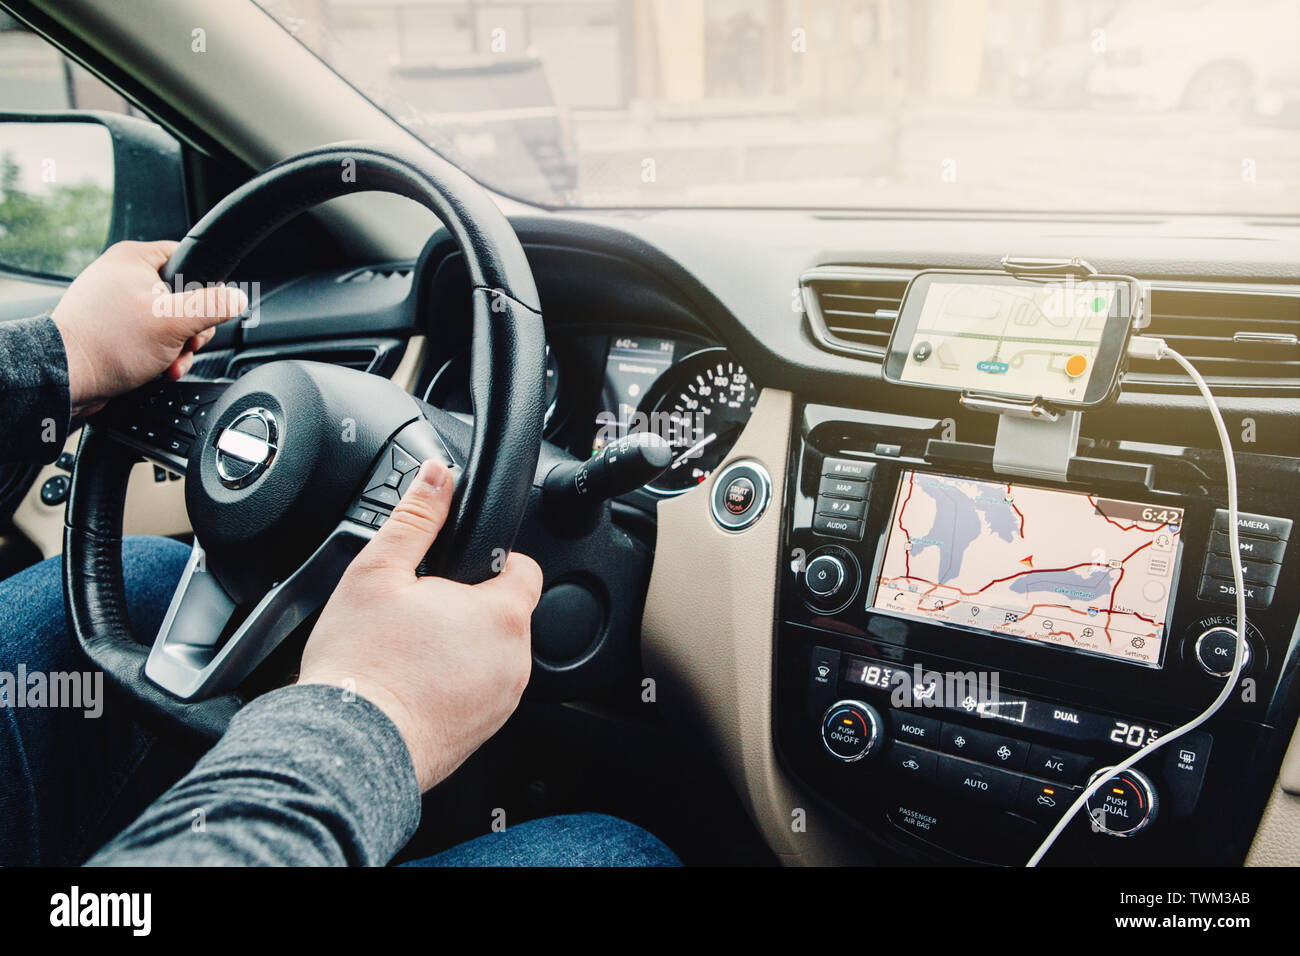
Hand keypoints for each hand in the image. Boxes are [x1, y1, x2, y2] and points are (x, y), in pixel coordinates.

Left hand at [51, 240, 247, 416]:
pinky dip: (160, 354)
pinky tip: (159, 368)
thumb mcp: (174, 322)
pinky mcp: (112, 327)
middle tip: (184, 343)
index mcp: (134, 258)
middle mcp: (122, 275)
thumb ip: (212, 306)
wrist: (66, 378)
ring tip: (169, 362)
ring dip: (178, 347)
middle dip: (191, 330)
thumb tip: (238, 297)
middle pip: (183, 296)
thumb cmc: (108, 344)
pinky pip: (150, 336)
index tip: (204, 312)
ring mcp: (116, 302)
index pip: (187, 259)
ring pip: (168, 321)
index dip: (204, 289)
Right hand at [297, 459, 543, 790]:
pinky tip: (411, 683)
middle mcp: (515, 660)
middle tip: (416, 612)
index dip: (490, 559)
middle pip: (504, 613)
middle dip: (467, 605)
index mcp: (502, 614)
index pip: (523, 568)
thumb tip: (437, 476)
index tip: (454, 568)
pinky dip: (453, 684)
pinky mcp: (484, 732)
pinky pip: (477, 692)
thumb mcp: (378, 572)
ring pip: (490, 654)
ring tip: (408, 650)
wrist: (347, 747)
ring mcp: (502, 701)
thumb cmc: (362, 665)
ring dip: (460, 646)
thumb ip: (416, 518)